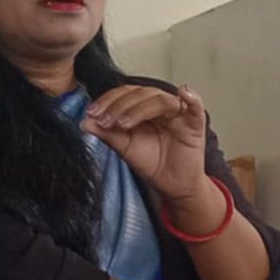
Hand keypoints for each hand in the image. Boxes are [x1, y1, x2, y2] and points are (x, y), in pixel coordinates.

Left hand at [82, 84, 207, 201]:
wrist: (171, 185)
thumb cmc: (152, 163)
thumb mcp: (124, 148)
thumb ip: (107, 134)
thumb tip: (84, 122)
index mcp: (143, 107)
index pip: (125, 94)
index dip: (108, 100)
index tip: (93, 113)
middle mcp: (160, 106)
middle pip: (140, 94)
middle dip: (119, 106)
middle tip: (105, 120)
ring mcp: (178, 113)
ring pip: (159, 100)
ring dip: (139, 109)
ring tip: (124, 123)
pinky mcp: (194, 124)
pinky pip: (195, 107)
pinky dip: (192, 98)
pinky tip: (184, 93)